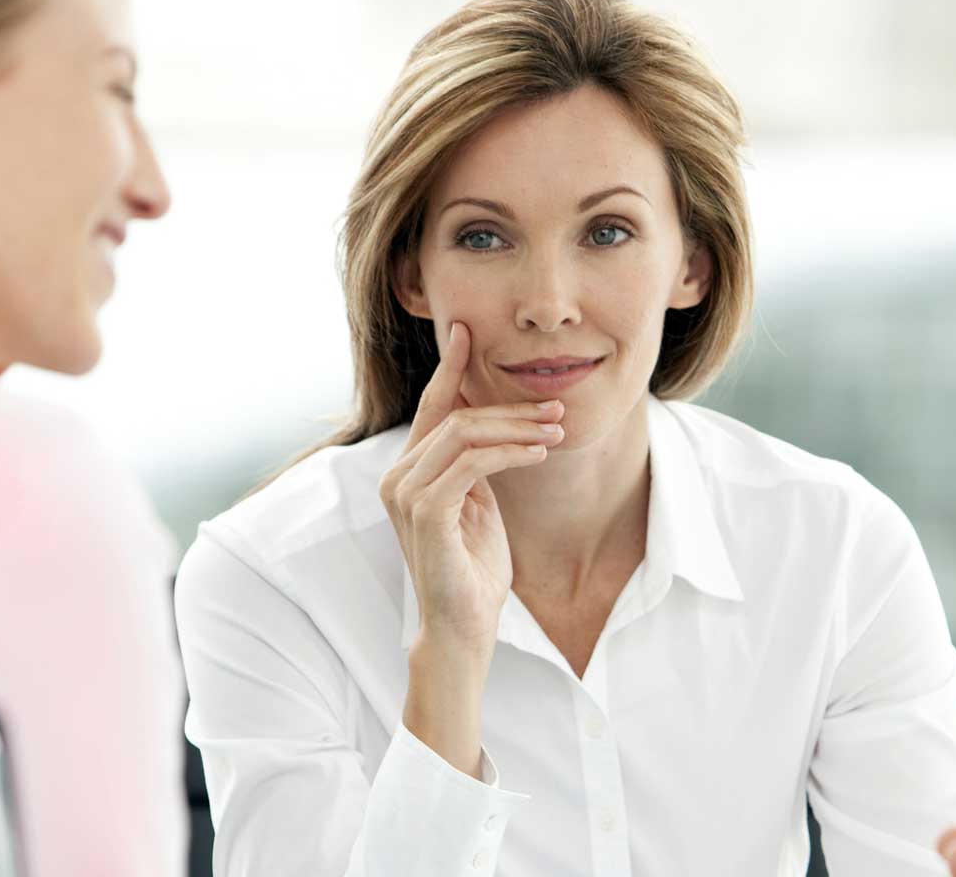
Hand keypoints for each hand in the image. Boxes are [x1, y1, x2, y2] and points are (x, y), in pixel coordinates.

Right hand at [378, 321, 564, 648]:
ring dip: (517, 427)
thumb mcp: (478, 501)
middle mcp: (398, 476)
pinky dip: (509, 452)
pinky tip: (539, 454)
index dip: (448, 366)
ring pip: (463, 432)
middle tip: (557, 408)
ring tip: (557, 432)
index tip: (466, 330)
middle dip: (511, 407)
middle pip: (455, 415)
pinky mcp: (425, 512)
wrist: (464, 625)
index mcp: (409, 471)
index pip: (430, 406)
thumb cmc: (474, 568)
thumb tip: (496, 421)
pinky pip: (471, 463)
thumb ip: (475, 463)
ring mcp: (405, 494)